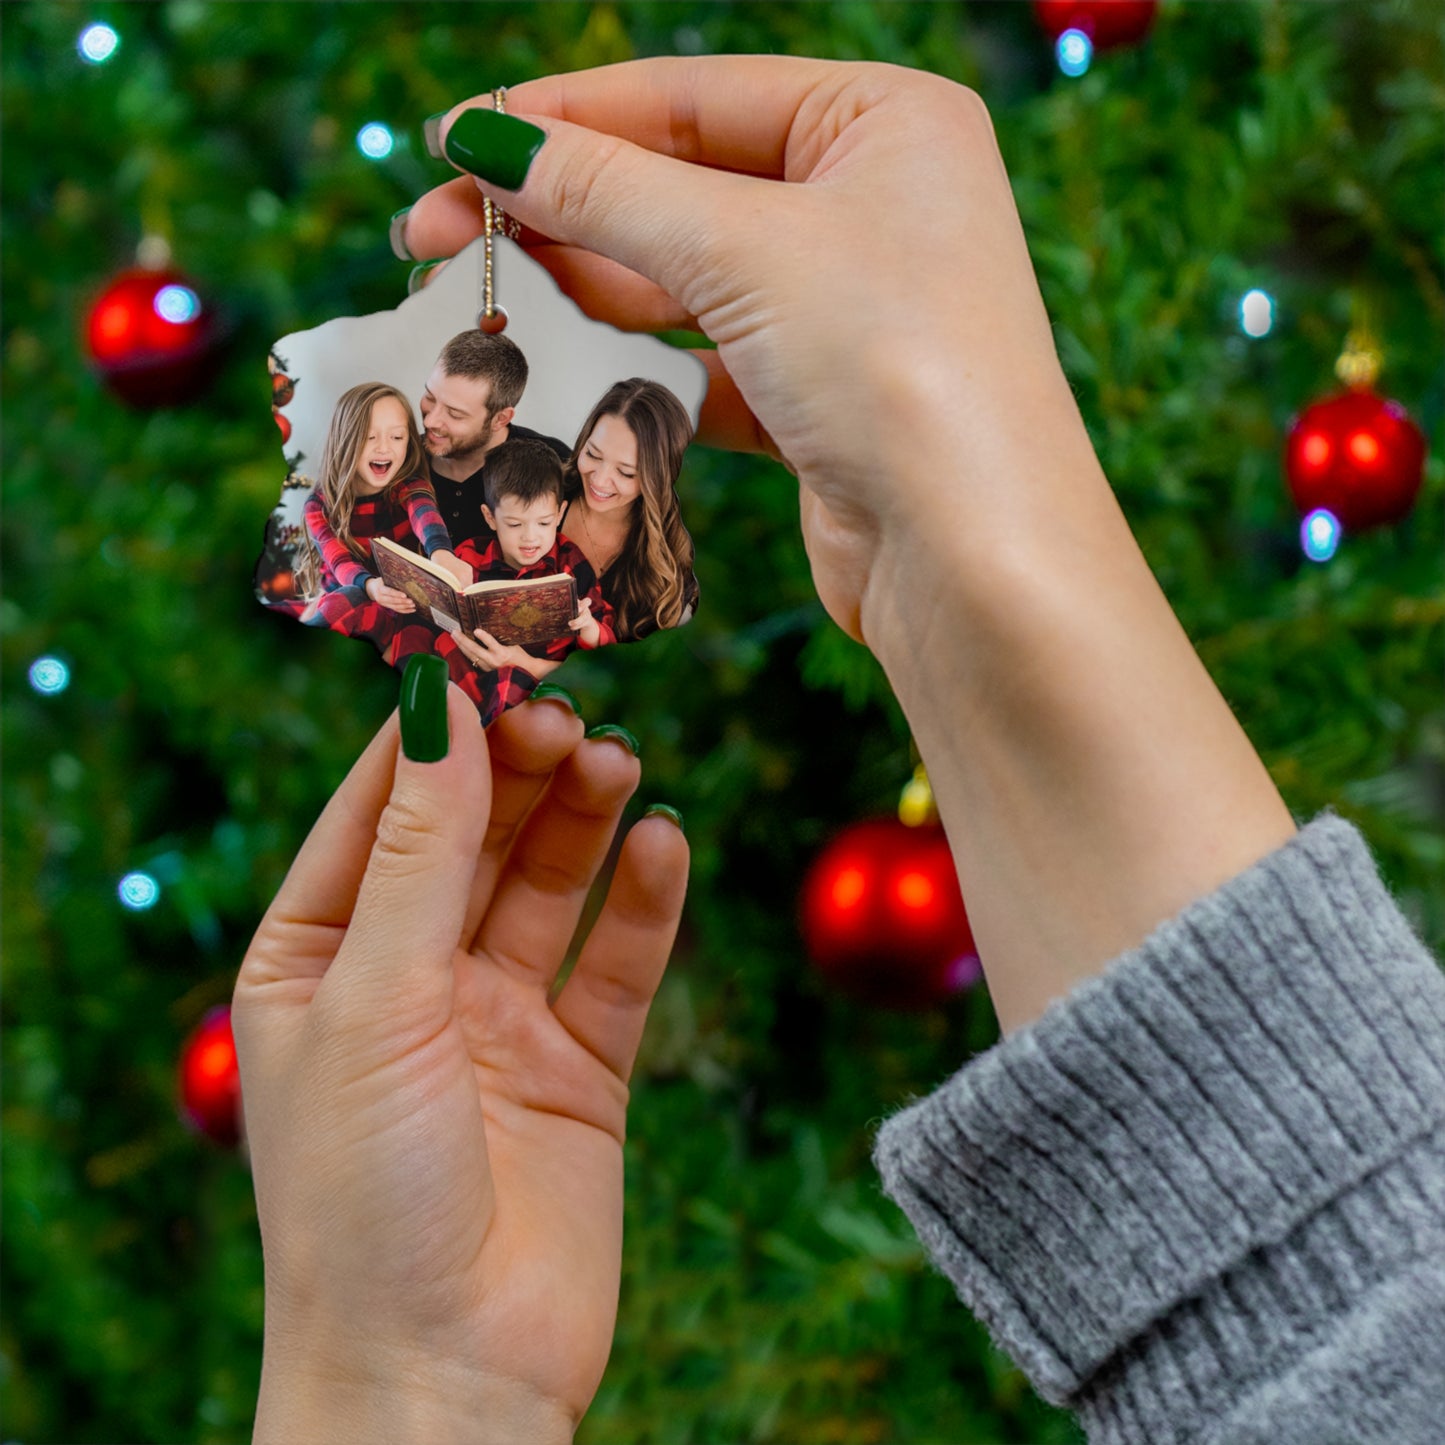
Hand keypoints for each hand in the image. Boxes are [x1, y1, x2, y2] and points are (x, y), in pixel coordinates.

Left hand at [233, 690, 687, 1441]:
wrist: (446, 1379)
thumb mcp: (376, 1000)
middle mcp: (408, 979)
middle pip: (473, 836)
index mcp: (319, 958)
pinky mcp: (580, 1067)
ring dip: (584, 819)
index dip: (432, 733)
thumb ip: (419, 852)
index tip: (487, 652)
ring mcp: (498, 1021)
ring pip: (549, 885)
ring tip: (620, 763)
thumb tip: (437, 705)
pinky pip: (617, 963)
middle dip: (518, 769)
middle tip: (569, 712)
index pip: (378, 810)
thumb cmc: (363, 1197)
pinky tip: (665, 845)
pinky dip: (644, 902)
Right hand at [364, 576, 415, 612]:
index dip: (397, 594)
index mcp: (380, 589)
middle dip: (403, 602)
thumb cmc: (381, 582)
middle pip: (393, 601)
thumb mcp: (384, 579)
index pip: (389, 592)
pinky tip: (412, 610)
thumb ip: (392, 580)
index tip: (405, 595)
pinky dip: (405, 611)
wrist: (372, 588)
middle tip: (412, 601)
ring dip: (405, 607)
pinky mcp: (387, 607)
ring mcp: (384, 604)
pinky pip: (397, 610)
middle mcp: (381, 598)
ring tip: (413, 605)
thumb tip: (406, 579)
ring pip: (396, 607)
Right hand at [402, 58, 1294, 1034]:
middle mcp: (870, 204)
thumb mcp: (743, 250)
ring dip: (582, 291)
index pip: (692, 95)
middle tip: (432, 238)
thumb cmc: (896, 365)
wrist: (974, 560)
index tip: (453, 143)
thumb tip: (487, 140)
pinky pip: (703, 362)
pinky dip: (632, 365)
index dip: (564, 118)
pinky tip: (554, 367)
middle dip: (557, 211)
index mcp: (882, 122)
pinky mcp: (817, 400)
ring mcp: (845, 308)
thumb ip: (607, 191)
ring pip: (684, 281)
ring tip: (474, 303)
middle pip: (680, 187)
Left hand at [454, 626, 552, 675]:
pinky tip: (461, 647)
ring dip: (461, 646)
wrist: (525, 672)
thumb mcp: (514, 645)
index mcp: (503, 653)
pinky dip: (466, 653)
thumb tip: (489, 627)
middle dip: (463, 640)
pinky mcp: (486, 670)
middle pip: (475, 650)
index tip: (476, 630)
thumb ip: (501, 639)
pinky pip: (473, 660)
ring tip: (454, 637)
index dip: (483, 637)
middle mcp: (494, 661)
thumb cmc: (520, 657)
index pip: (491, 643)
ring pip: (471, 656)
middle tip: (455, 631)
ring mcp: (488, 667)